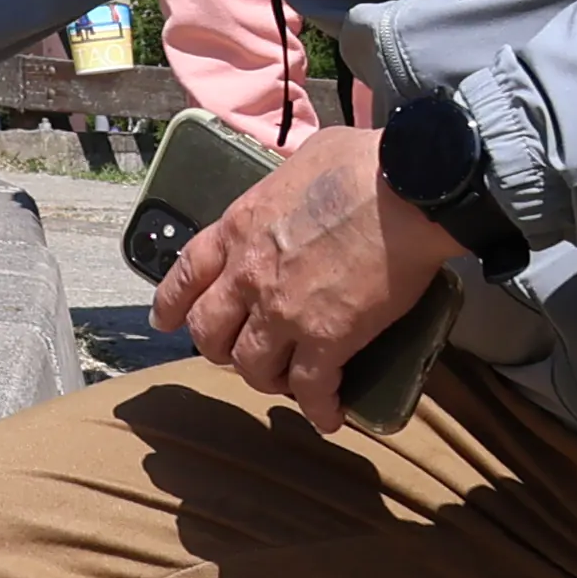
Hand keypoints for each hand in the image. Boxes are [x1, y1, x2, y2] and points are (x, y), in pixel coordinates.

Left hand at [156, 126, 460, 436]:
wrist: (408, 188)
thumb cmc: (364, 164)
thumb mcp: (301, 160)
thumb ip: (286, 188)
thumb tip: (299, 188)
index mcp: (239, 228)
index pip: (185, 274)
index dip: (173, 303)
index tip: (167, 321)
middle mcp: (248, 275)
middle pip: (209, 331)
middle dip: (220, 349)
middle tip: (240, 355)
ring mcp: (283, 312)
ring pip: (251, 367)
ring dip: (267, 380)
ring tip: (288, 384)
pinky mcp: (327, 339)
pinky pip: (310, 388)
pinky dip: (319, 408)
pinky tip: (330, 416)